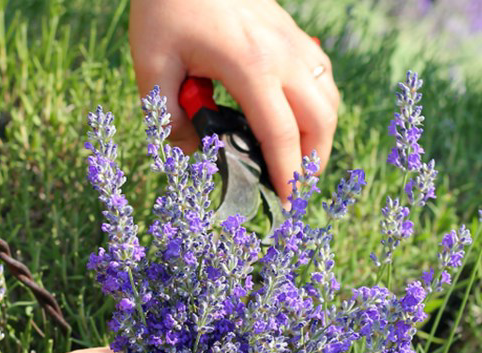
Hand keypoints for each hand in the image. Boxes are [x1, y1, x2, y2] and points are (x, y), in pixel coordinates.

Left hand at [129, 0, 339, 199]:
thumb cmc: (165, 7)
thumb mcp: (152, 65)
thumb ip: (168, 116)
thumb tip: (192, 153)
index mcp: (250, 66)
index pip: (282, 133)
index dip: (288, 174)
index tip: (288, 204)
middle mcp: (283, 54)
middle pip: (321, 119)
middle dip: (314, 160)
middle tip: (296, 187)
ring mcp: (293, 40)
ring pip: (329, 97)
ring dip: (321, 134)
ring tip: (299, 160)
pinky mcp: (291, 32)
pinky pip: (322, 75)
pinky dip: (320, 104)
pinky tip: (298, 118)